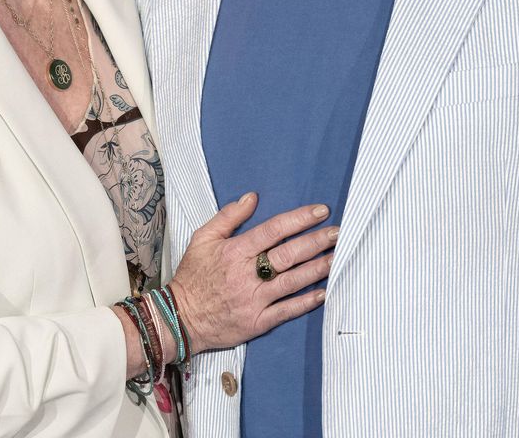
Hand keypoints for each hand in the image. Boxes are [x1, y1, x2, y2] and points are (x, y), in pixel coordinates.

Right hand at [170, 193, 335, 353]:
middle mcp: (247, 275)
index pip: (274, 230)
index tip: (320, 211)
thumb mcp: (203, 238)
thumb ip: (228, 216)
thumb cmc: (192, 275)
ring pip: (292, 281)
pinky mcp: (257, 322)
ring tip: (338, 257)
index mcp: (235, 251)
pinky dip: (306, 302)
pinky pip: (286, 311)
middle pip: (288, 255)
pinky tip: (324, 292)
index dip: (299, 219)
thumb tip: (252, 197)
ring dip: (318, 269)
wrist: (179, 318)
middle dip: (316, 241)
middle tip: (339, 232)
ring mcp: (254, 300)